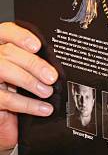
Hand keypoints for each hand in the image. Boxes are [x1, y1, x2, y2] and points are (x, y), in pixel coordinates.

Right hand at [0, 22, 57, 152]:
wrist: (2, 123)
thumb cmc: (13, 90)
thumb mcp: (22, 73)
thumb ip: (32, 64)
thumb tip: (54, 65)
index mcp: (0, 47)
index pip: (5, 31)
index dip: (20, 36)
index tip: (37, 45)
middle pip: (8, 52)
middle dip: (33, 63)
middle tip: (52, 77)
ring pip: (3, 69)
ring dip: (29, 80)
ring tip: (47, 91)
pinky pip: (6, 98)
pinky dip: (27, 104)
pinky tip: (43, 108)